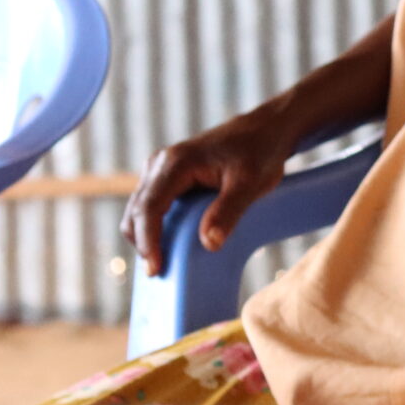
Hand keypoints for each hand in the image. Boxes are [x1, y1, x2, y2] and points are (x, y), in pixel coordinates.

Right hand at [122, 111, 293, 276]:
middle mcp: (160, 164)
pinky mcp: (168, 176)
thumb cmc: (260, 153)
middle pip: (137, 211)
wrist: (266, 130)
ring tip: (161, 264)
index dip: (148, 241)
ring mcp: (161, 168)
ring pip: (140, 209)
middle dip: (142, 243)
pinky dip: (152, 226)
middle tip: (158, 274)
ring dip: (145, 236)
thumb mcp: (251, 183)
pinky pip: (151, 205)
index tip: (155, 268)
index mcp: (175, 163)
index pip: (149, 208)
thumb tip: (208, 243)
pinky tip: (165, 245)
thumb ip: (229, 211)